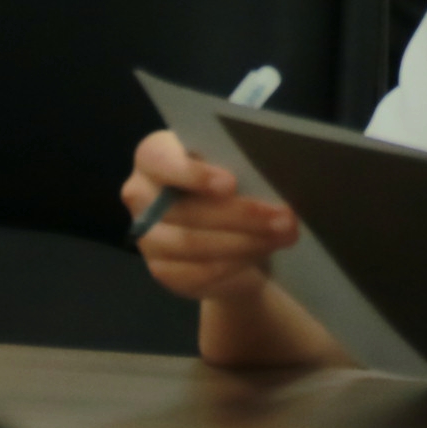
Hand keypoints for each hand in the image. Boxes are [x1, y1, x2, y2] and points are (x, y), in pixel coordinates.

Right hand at [122, 130, 300, 305]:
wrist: (228, 229)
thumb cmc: (234, 181)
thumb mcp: (236, 164)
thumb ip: (240, 161)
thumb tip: (272, 166)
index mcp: (154, 156)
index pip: (158, 159)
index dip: (192, 173)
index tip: (230, 184)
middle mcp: (141, 194)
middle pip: (185, 209)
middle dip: (241, 214)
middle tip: (285, 217)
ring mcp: (148, 236)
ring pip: (192, 243)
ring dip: (245, 241)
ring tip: (284, 235)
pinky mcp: (162, 269)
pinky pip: (197, 271)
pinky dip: (234, 264)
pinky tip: (262, 253)